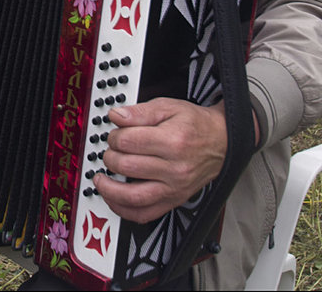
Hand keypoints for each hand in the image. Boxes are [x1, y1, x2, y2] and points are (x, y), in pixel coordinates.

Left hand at [93, 99, 228, 223]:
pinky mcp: (174, 200)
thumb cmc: (194, 125)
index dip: (114, 135)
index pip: (128, 141)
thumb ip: (140, 111)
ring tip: (100, 178)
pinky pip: (145, 214)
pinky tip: (113, 199)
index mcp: (172, 141)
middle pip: (127, 166)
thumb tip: (116, 116)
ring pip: (134, 196)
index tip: (114, 133)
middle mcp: (175, 168)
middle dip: (110, 156)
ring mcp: (174, 188)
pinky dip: (124, 210)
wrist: (221, 142)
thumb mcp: (168, 107)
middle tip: (109, 150)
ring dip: (109, 189)